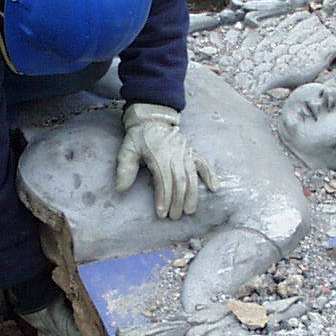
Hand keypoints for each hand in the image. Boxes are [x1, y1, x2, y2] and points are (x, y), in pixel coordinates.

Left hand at [114, 102, 217, 219]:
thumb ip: (125, 169)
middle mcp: (176, 153)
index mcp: (160, 154)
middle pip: (180, 181)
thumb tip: (120, 188)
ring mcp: (186, 152)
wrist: (152, 119)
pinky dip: (210, 175)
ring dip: (193, 195)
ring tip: (190, 211)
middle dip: (178, 201)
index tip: (162, 214)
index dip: (164, 198)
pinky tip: (215, 188)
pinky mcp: (192, 151)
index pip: (164, 180)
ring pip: (192, 176)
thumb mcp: (127, 150)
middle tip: (175, 217)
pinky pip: (204, 164)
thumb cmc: (139, 138)